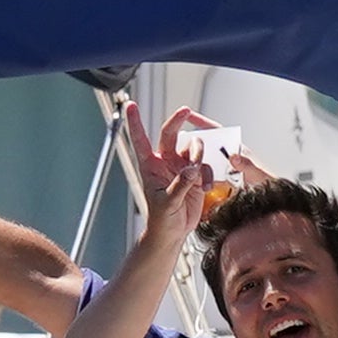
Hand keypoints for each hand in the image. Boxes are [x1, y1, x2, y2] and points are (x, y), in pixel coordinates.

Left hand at [126, 113, 219, 252]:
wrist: (173, 232)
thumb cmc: (161, 219)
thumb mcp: (167, 203)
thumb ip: (179, 185)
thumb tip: (191, 169)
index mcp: (150, 166)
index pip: (141, 140)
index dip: (135, 122)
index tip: (130, 105)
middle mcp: (165, 162)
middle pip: (171, 134)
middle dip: (177, 120)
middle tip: (186, 111)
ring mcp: (181, 167)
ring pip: (193, 148)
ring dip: (199, 156)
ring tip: (198, 176)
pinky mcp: (195, 175)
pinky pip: (205, 165)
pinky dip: (207, 174)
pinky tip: (204, 188)